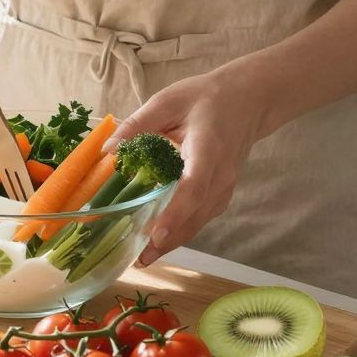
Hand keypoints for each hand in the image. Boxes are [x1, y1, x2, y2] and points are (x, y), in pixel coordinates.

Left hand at [106, 58, 269, 266]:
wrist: (249, 100)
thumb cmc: (206, 98)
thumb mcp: (168, 100)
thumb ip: (137, 124)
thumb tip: (107, 150)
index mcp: (208, 149)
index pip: (194, 187)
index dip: (175, 212)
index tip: (156, 233)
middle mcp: (221, 174)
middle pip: (196, 214)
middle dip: (168, 238)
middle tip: (138, 258)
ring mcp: (226, 187)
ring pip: (199, 221)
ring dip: (173, 241)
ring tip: (143, 257)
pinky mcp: (223, 193)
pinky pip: (202, 218)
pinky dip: (182, 231)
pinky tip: (160, 241)